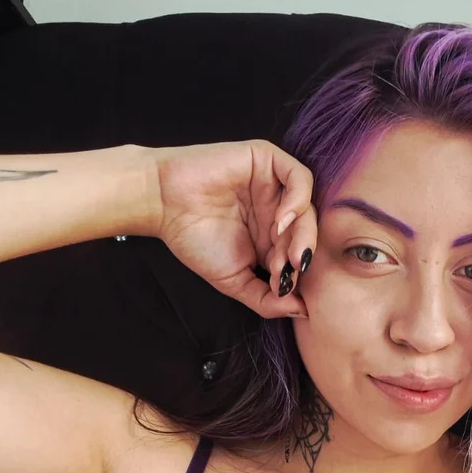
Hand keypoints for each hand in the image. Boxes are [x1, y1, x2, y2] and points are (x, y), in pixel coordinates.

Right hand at [148, 139, 316, 317]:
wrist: (163, 204)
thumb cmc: (194, 241)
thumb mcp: (235, 281)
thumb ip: (267, 300)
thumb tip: (303, 312)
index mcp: (271, 239)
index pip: (300, 255)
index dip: (297, 273)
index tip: (281, 287)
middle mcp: (276, 211)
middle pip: (308, 233)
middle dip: (302, 255)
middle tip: (288, 269)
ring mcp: (274, 186)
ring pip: (308, 208)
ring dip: (303, 234)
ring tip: (284, 251)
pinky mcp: (267, 160)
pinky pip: (300, 177)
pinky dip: (298, 201)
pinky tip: (281, 221)